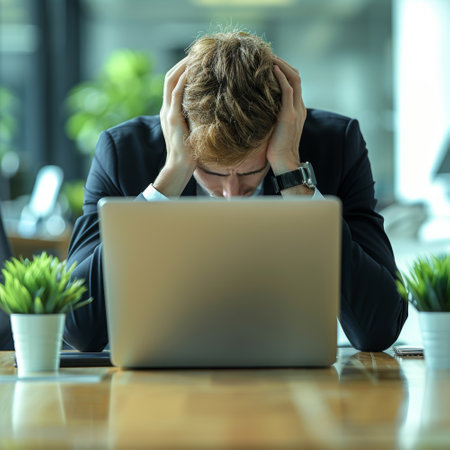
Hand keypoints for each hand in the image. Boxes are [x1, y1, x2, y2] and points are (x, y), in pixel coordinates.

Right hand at [153, 57, 195, 196]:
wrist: (180, 167)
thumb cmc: (191, 153)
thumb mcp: (193, 131)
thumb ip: (196, 118)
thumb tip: (212, 109)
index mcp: (170, 111)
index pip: (173, 83)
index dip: (182, 69)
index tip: (196, 61)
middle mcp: (167, 108)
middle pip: (170, 77)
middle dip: (182, 63)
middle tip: (197, 52)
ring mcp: (168, 112)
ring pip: (171, 80)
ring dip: (182, 66)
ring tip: (195, 56)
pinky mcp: (173, 118)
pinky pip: (176, 93)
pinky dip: (183, 80)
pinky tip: (193, 72)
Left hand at [267, 56, 306, 175]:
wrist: (284, 163)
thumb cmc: (276, 148)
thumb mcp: (273, 127)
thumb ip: (270, 114)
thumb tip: (255, 106)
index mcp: (296, 108)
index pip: (294, 81)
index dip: (284, 69)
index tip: (269, 62)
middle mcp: (299, 106)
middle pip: (296, 75)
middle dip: (283, 63)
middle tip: (267, 54)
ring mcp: (295, 110)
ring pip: (294, 79)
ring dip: (282, 65)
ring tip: (269, 56)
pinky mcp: (289, 116)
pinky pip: (288, 91)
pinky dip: (282, 78)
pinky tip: (273, 69)